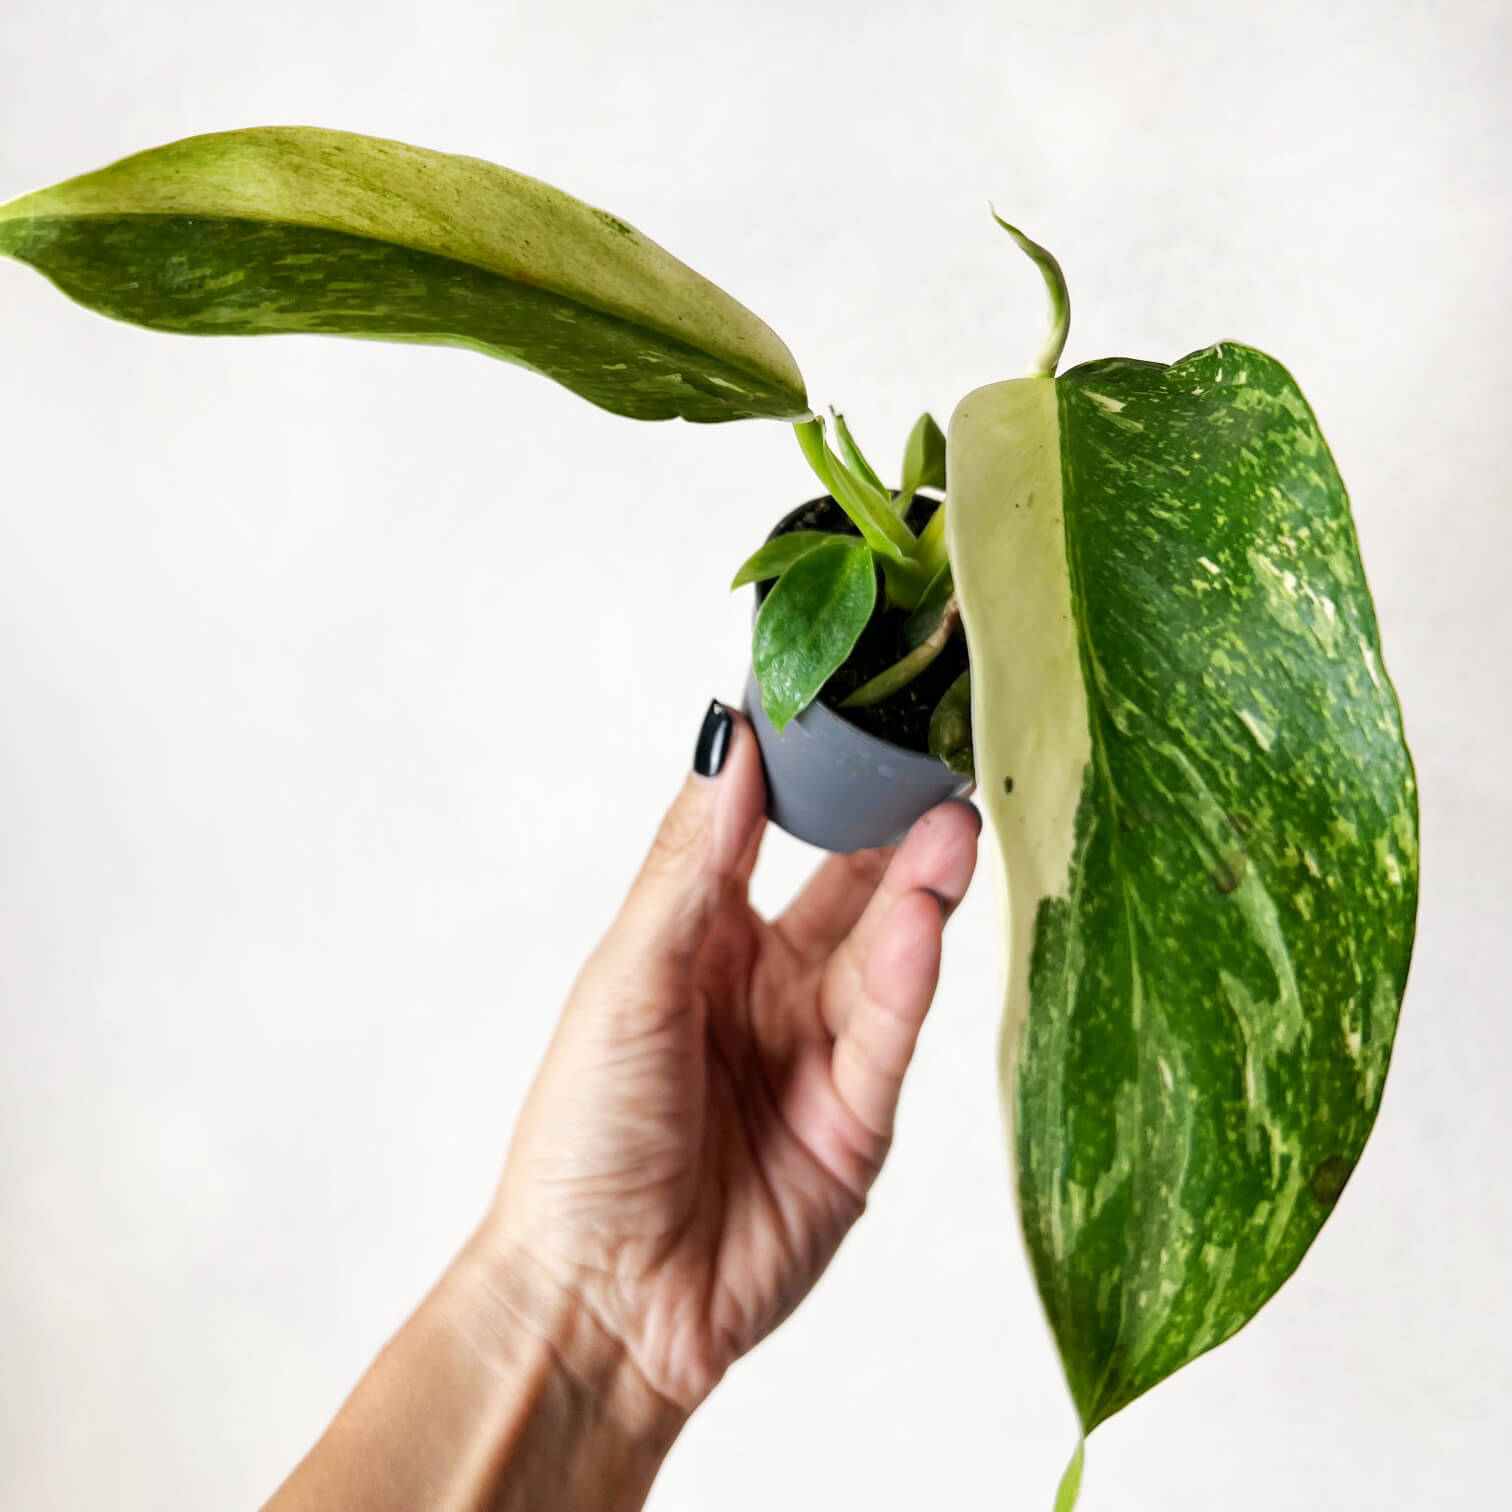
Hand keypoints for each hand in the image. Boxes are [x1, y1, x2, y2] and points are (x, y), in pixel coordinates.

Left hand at [484, 699, 979, 1415]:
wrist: (600, 1301)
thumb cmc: (585, 1137)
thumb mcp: (628, 979)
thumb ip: (693, 864)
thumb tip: (730, 738)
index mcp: (699, 941)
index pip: (764, 832)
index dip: (808, 773)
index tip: (849, 705)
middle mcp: (767, 986)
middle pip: (847, 886)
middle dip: (889, 827)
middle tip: (935, 763)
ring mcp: (818, 1052)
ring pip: (882, 954)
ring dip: (916, 892)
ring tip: (950, 828)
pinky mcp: (858, 1120)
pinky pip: (888, 1035)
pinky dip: (906, 978)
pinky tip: (919, 923)